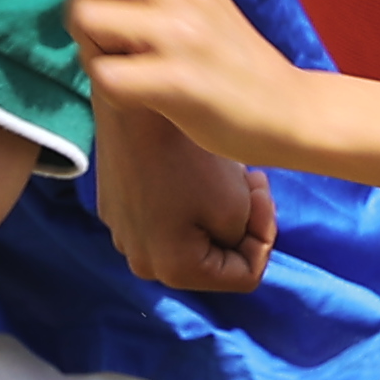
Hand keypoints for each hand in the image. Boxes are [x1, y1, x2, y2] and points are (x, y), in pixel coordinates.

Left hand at [71, 0, 318, 161]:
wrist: (289, 110)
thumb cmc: (231, 65)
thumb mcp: (197, 5)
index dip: (91, 0)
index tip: (119, 31)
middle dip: (84, 26)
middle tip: (117, 56)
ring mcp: (181, 33)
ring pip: (87, 24)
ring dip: (95, 58)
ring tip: (132, 78)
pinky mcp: (179, 80)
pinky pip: (106, 77)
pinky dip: (112, 95)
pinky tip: (143, 102)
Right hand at [94, 95, 276, 292]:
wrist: (137, 104)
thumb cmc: (190, 157)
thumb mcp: (237, 208)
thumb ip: (245, 240)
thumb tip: (233, 237)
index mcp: (174, 271)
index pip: (245, 275)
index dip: (264, 238)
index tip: (261, 195)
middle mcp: (143, 263)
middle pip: (213, 260)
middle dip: (239, 227)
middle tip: (250, 184)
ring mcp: (123, 237)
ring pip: (188, 240)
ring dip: (213, 214)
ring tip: (222, 174)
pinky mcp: (114, 211)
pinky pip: (161, 221)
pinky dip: (184, 204)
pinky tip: (189, 170)